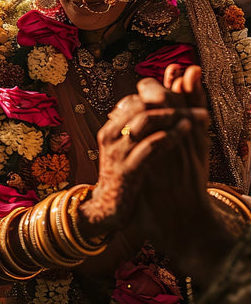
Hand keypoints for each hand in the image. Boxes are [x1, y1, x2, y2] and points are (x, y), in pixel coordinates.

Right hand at [79, 66, 208, 236]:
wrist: (109, 208)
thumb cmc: (124, 174)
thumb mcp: (125, 147)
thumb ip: (136, 128)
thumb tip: (154, 108)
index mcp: (111, 128)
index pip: (134, 99)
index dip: (159, 95)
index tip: (182, 98)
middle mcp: (111, 136)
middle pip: (140, 105)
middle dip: (169, 100)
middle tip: (194, 105)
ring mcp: (118, 152)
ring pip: (145, 121)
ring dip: (173, 115)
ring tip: (194, 117)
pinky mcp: (128, 170)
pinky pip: (151, 146)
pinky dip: (170, 135)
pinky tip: (185, 131)